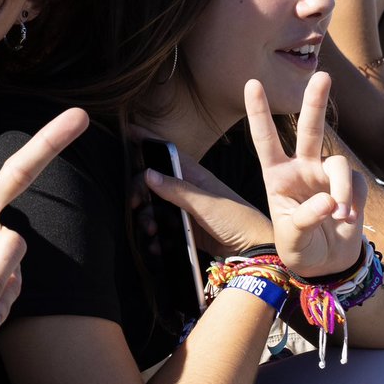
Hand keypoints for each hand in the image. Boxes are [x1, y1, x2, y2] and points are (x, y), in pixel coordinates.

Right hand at [143, 149, 273, 257]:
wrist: (253, 252)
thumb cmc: (237, 221)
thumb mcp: (205, 204)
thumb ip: (176, 190)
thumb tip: (148, 173)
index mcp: (195, 176)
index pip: (167, 153)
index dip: (148, 141)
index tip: (129, 132)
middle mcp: (188, 190)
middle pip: (154, 183)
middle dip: (140, 192)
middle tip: (135, 205)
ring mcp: (186, 210)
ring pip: (155, 207)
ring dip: (147, 218)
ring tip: (150, 230)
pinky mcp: (187, 229)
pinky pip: (163, 229)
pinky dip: (156, 236)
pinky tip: (156, 244)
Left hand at [246, 72, 365, 276]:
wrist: (326, 264)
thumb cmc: (297, 248)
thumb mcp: (291, 239)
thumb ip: (305, 220)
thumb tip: (329, 201)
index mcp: (276, 176)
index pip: (264, 140)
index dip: (258, 112)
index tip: (251, 83)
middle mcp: (301, 169)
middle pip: (309, 129)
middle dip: (315, 102)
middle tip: (323, 75)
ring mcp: (327, 176)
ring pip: (339, 163)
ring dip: (341, 187)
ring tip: (339, 213)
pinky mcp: (351, 186)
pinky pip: (356, 184)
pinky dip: (353, 201)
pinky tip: (346, 220)